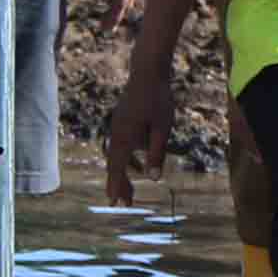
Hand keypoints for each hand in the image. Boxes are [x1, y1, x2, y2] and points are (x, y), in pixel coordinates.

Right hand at [104, 59, 175, 200]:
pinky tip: (136, 167)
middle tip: (122, 204)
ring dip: (122, 173)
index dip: (117, 185)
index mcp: (124, 136)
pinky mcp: (122, 122)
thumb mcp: (163, 128)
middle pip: (114, 164)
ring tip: (129, 191)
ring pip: (117, 155)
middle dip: (118, 184)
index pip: (118, 167)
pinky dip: (127, 159)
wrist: (148, 72)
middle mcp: (116, 132)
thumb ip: (157, 152)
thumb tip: (154, 178)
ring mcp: (117, 126)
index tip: (116, 203)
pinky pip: (121, 145)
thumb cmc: (159, 100)